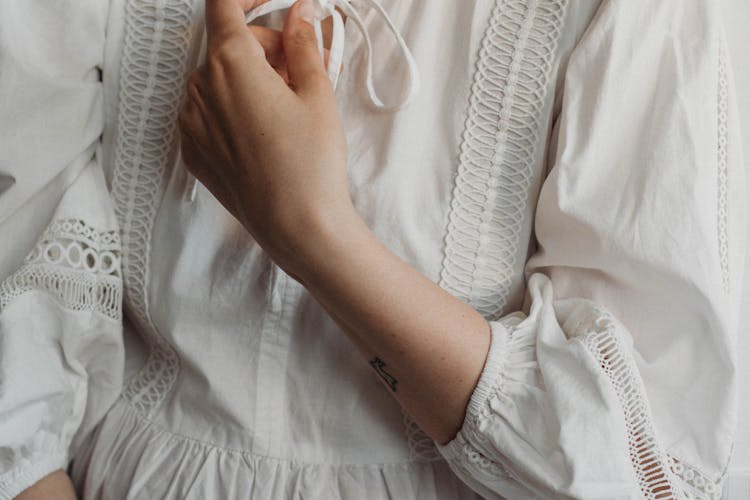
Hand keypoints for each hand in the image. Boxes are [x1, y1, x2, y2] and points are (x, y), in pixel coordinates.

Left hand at [179, 0, 352, 276]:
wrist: (297, 227)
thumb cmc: (309, 164)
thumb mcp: (317, 94)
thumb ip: (304, 43)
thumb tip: (301, 14)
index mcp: (230, 64)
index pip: (224, 5)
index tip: (273, 2)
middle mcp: (200, 89)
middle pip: (228, 44)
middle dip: (266, 47)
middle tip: (305, 68)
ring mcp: (192, 123)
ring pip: (219, 79)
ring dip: (251, 78)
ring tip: (289, 106)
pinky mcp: (195, 152)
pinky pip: (210, 112)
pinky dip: (235, 108)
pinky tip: (267, 131)